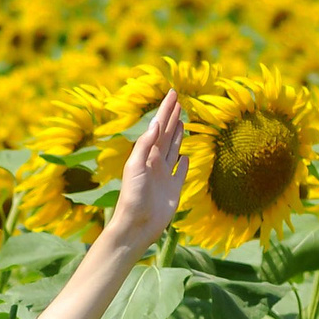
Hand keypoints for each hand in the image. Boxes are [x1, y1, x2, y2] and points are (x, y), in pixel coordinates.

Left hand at [105, 88, 186, 255]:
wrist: (136, 225)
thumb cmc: (132, 197)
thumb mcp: (135, 167)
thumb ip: (145, 146)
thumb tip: (155, 124)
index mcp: (145, 154)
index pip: (158, 126)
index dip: (166, 110)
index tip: (173, 93)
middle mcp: (155, 162)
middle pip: (166, 134)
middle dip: (172, 117)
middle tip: (178, 101)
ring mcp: (164, 175)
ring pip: (174, 149)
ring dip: (178, 135)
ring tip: (181, 122)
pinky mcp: (173, 189)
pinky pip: (180, 172)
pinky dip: (184, 163)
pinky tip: (186, 156)